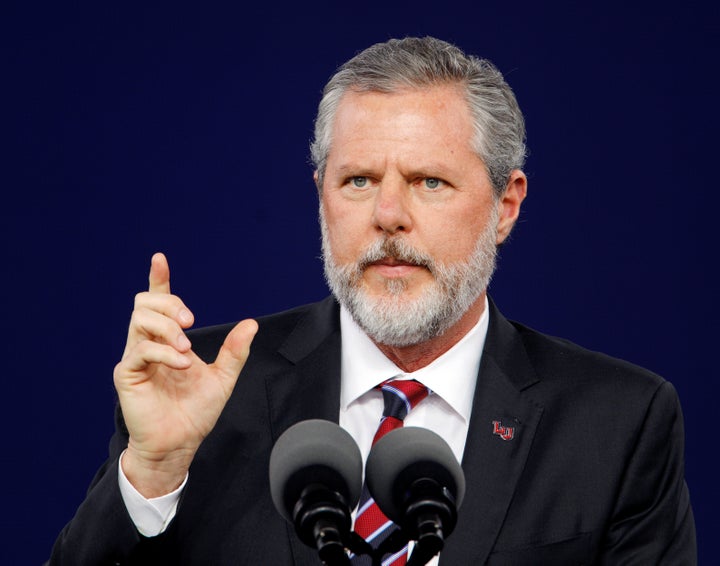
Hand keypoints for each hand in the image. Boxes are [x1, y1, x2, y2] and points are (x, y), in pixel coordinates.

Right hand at [113, 252, 257, 496]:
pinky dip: (164, 353)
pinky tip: (182, 365)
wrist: (180, 443)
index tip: (160, 258)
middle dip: (169, 303)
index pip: (160, 302)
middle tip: (190, 320)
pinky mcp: (127, 374)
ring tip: (186, 350)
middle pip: (145, 303)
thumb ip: (235, 351)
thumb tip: (251, 324)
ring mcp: (136, 358)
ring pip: (140, 320)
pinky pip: (140, 350)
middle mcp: (149, 344)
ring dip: (167, 328)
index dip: (159, 279)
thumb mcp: (223, 378)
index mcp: (168, 340)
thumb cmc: (195, 412)